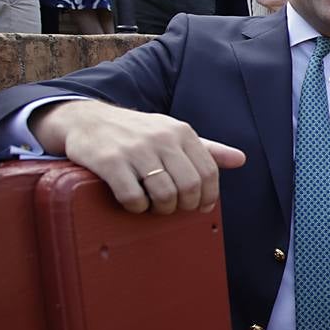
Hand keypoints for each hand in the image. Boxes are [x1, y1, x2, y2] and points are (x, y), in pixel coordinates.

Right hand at [31, 100, 245, 213]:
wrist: (89, 120)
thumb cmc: (139, 133)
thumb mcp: (174, 134)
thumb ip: (208, 149)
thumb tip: (241, 159)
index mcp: (182, 132)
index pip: (209, 173)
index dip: (208, 197)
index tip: (199, 207)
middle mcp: (161, 138)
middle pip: (189, 187)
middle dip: (184, 206)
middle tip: (174, 208)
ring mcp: (135, 150)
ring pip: (164, 195)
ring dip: (161, 209)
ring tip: (154, 206)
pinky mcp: (109, 162)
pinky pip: (133, 197)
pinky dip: (137, 208)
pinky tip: (134, 203)